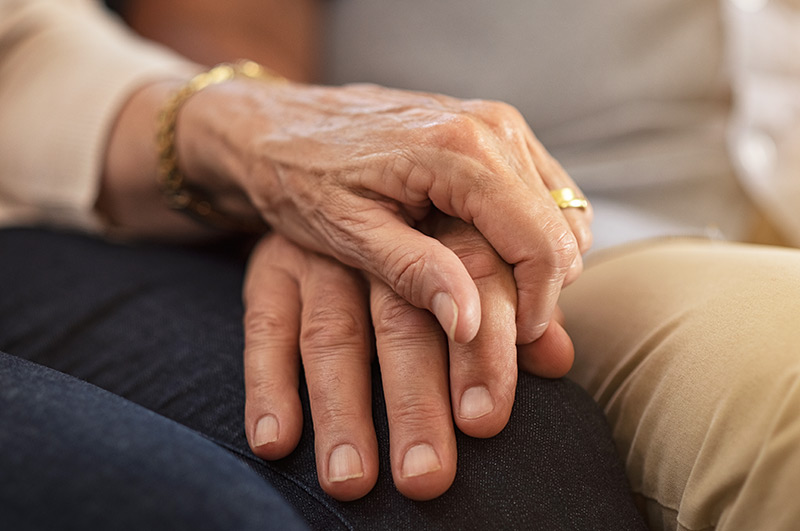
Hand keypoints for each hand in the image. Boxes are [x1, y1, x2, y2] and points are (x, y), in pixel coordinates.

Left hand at [183, 81, 591, 347]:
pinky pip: (544, 196)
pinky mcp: (494, 132)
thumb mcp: (348, 233)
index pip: (541, 244)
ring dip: (536, 265)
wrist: (278, 125)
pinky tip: (484, 258)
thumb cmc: (301, 177)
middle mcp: (493, 127)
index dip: (537, 307)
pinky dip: (529, 236)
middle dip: (540, 291)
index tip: (508, 346)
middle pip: (561, 232)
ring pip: (561, 215)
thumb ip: (414, 273)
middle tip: (492, 330)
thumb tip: (471, 323)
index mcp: (460, 151)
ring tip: (483, 294)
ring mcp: (498, 125)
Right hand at [242, 220, 573, 500]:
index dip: (483, 355)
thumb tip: (559, 360)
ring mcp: (321, 252)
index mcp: (444, 220)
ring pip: (332, 334)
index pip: (472, 285)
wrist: (333, 172)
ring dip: (341, 410)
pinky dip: (268, 384)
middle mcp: (381, 233)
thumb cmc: (422, 223)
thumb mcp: (467, 246)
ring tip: (351, 479)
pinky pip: (265, 326)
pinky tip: (275, 441)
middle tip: (426, 477)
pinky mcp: (271, 265)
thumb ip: (508, 302)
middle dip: (415, 403)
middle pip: (401, 323)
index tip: (484, 423)